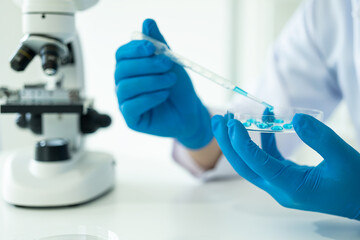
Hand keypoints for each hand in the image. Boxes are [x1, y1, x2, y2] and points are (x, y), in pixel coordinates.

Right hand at [114, 19, 211, 148]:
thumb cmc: (178, 88)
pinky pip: (131, 106)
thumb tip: (147, 22)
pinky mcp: (131, 119)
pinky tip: (164, 94)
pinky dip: (149, 98)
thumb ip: (158, 44)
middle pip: (122, 69)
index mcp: (130, 68)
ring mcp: (125, 102)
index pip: (121, 54)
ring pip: (126, 87)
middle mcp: (123, 84)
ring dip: (151, 81)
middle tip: (168, 64)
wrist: (189, 113)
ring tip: (170, 80)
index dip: (134, 49)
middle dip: (146, 65)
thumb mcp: (171, 63)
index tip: (153, 48)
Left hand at [211, 113, 359, 219]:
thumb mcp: (344, 158)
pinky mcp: (285, 177)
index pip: (258, 164)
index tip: (232, 123)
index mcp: (291, 187)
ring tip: (231, 118)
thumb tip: (297, 118)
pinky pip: (268, 158)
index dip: (242, 143)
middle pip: (245, 166)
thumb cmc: (356, 184)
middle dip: (229, 143)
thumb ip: (321, 138)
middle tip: (218, 120)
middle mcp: (280, 188)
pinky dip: (264, 140)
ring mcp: (280, 184)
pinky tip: (266, 119)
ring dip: (240, 141)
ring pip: (252, 162)